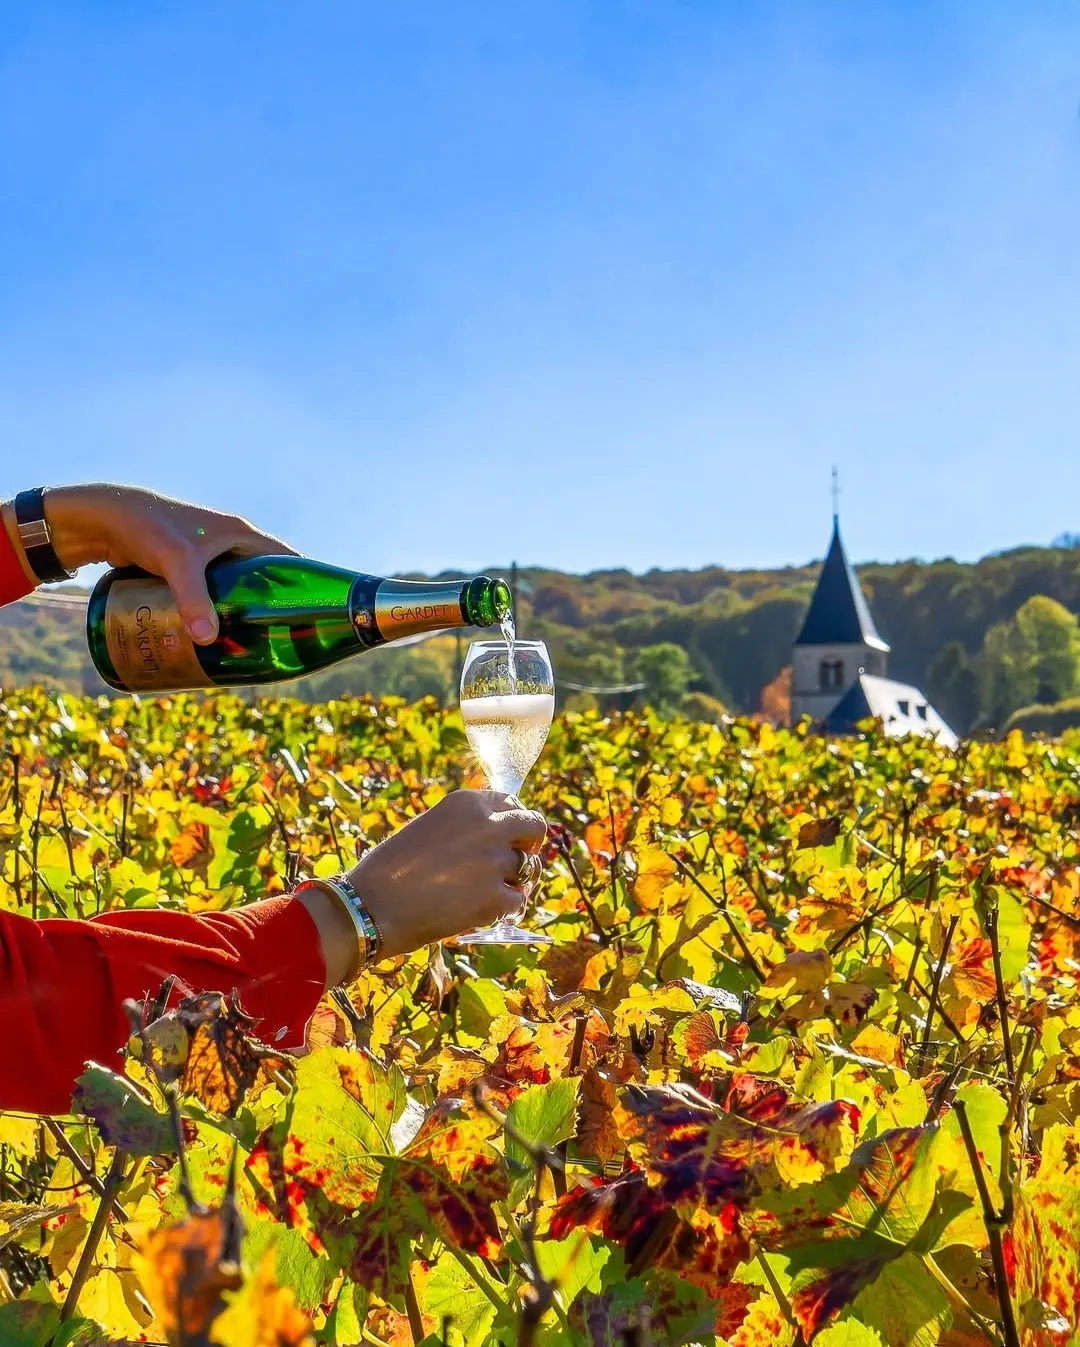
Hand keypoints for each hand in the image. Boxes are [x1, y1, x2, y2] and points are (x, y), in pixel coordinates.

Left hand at [6, 483, 295, 644]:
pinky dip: (216, 615)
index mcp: (241, 534)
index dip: (302, 584)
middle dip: (269, 610)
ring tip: (247, 648)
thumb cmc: (148, 529)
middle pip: (262, 582)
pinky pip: (211, 597)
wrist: (105, 519)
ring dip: (241, 616)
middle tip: (276, 643)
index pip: (285, 560)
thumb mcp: (177, 564)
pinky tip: (214, 639)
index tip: (314, 614)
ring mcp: (208, 558)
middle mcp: (229, 544)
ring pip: (235, 592)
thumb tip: (207, 642)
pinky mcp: (187, 571)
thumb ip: (193, 600)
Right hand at [296, 790, 547, 983]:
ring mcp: (495, 861)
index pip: (512, 802)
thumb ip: (465, 826)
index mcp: (468, 802)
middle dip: (530, 844)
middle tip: (517, 862)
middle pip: (535, 826)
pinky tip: (484, 914)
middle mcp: (488, 824)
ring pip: (529, 868)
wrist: (370, 906)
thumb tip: (497, 836)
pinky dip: (505, 909)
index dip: (514, 822)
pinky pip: (518, 901)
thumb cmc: (390, 869)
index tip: (510, 837)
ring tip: (490, 893)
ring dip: (516, 880)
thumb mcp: (429, 827)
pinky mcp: (496, 898)